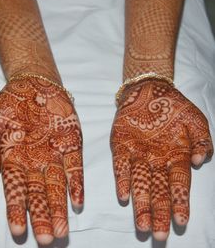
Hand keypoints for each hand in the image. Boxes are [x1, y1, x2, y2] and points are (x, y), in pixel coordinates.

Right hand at [0, 77, 83, 244]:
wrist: (33, 85)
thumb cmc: (10, 103)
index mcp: (14, 159)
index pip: (15, 190)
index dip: (16, 210)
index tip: (18, 230)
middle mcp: (35, 162)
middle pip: (38, 194)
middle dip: (42, 216)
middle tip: (46, 239)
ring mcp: (54, 154)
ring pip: (58, 186)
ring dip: (60, 206)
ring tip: (61, 229)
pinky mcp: (71, 144)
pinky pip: (75, 166)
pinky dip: (76, 183)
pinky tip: (77, 200)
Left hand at [110, 80, 212, 240]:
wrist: (149, 90)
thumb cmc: (173, 107)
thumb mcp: (195, 120)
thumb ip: (202, 140)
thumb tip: (199, 161)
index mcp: (175, 155)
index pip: (179, 184)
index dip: (180, 202)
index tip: (181, 221)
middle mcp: (156, 159)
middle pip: (158, 190)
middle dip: (159, 213)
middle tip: (159, 235)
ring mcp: (138, 153)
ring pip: (140, 182)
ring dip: (141, 203)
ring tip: (141, 224)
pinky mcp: (121, 145)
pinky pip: (121, 165)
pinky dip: (123, 179)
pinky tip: (124, 195)